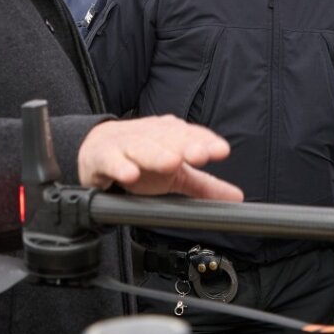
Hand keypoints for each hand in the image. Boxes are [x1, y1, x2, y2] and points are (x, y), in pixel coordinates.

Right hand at [76, 116, 242, 200]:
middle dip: (186, 146)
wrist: (97, 149)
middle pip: (170, 140)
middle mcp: (152, 136)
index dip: (206, 142)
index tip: (221, 151)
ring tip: (172, 163)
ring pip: (142, 148)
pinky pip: (111, 161)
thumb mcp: (175, 174)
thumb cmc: (142, 161)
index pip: (192, 136)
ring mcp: (127, 145)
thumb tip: (237, 197)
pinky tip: (130, 174)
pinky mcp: (104, 157)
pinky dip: (120, 166)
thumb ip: (204, 185)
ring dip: (157, 155)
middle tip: (200, 155)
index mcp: (173, 137)